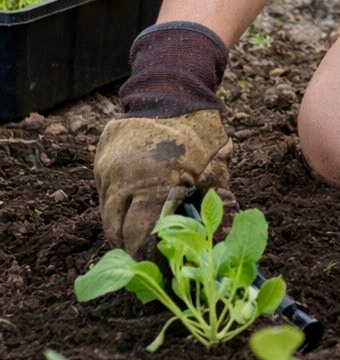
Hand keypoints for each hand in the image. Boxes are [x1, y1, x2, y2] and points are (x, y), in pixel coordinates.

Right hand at [92, 21, 231, 257]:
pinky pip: (105, 194)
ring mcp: (107, 170)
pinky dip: (119, 206)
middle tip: (149, 261)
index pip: (141, 237)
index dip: (150, 258)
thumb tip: (219, 239)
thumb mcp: (217, 165)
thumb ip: (216, 202)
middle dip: (131, 250)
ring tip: (142, 239)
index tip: (161, 269)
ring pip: (107, 215)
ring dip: (123, 228)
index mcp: (154, 184)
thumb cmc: (201, 131)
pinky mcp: (100, 162)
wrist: (172, 90)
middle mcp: (124, 180)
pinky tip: (136, 210)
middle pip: (116, 232)